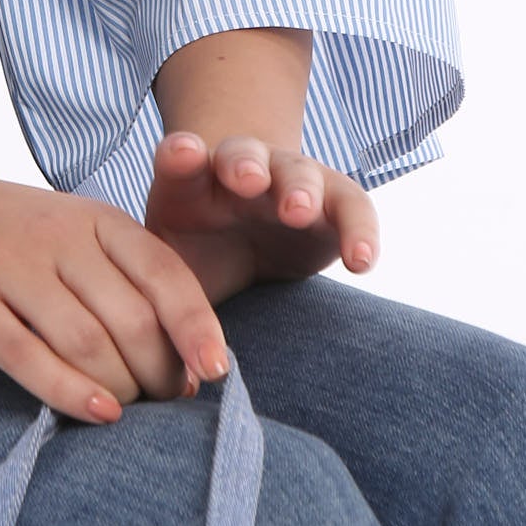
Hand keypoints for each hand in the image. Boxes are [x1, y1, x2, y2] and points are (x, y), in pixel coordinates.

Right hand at [0, 146, 230, 422]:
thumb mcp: (54, 229)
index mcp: (88, 217)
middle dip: (162, 374)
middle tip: (165, 406)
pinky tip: (97, 414)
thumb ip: (109, 277)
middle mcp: (56, 238)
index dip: (198, 328)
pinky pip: (30, 358)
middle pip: (134, 319)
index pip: (165, 273)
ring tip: (129, 412)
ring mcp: (10, 271)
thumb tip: (176, 356)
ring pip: (90, 344)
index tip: (216, 374)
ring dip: (122, 390)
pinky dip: (71, 393)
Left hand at [142, 130, 379, 304]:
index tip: (183, 154)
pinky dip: (360, 230)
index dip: (180, 155)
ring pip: (297, 171)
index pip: (180, 160)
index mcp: (189, 184)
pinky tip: (360, 261)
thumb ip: (164, 306)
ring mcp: (287, 180)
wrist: (240, 237)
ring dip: (298, 188)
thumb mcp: (170, 275)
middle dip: (245, 165)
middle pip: (242, 155)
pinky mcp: (332, 203)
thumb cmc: (198, 258)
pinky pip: (352, 207)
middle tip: (249, 182)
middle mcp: (238, 173)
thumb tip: (174, 371)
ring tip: (300, 212)